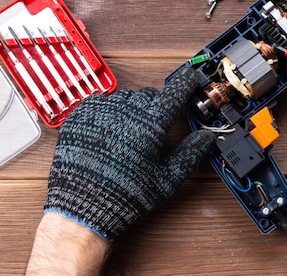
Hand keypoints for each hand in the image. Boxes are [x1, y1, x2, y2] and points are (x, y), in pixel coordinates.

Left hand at [43, 65, 214, 241]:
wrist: (83, 207)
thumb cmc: (125, 196)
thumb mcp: (166, 180)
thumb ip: (190, 154)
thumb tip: (206, 137)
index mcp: (151, 125)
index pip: (175, 92)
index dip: (185, 83)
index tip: (189, 79)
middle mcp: (127, 112)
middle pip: (150, 95)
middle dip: (156, 106)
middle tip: (153, 127)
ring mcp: (102, 112)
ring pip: (126, 97)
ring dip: (132, 108)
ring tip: (128, 132)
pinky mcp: (80, 116)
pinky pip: (101, 101)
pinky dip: (108, 110)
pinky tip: (109, 129)